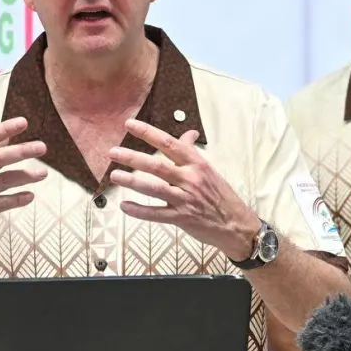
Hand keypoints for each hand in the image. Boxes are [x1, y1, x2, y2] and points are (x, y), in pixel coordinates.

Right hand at [0, 117, 46, 245]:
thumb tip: (8, 137)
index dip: (3, 129)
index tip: (23, 122)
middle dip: (21, 151)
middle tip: (41, 147)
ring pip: (2, 180)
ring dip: (25, 176)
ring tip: (43, 173)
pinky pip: (1, 203)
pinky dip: (17, 199)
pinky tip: (30, 196)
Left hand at [107, 119, 258, 260]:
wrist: (237, 225)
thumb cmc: (222, 196)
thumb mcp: (209, 170)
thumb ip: (192, 153)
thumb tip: (188, 134)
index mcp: (197, 164)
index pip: (170, 143)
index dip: (148, 133)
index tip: (129, 124)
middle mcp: (191, 179)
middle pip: (157, 165)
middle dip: (133, 157)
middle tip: (113, 152)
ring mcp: (186, 199)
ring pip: (154, 188)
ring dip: (132, 181)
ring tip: (114, 176)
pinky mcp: (182, 218)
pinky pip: (156, 214)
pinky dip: (139, 211)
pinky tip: (124, 206)